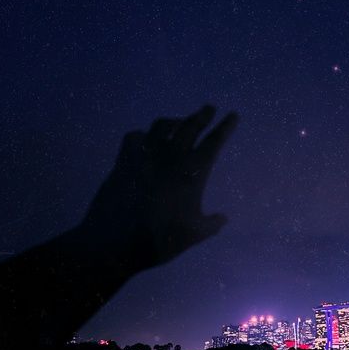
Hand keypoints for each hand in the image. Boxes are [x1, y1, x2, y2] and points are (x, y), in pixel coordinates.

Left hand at [84, 105, 237, 273]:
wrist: (116, 241)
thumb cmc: (160, 239)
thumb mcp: (193, 235)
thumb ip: (211, 225)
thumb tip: (223, 218)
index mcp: (192, 172)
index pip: (214, 142)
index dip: (225, 127)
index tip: (232, 115)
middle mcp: (171, 156)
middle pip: (190, 126)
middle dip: (202, 115)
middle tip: (209, 107)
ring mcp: (146, 155)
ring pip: (162, 125)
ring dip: (174, 120)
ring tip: (179, 121)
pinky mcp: (124, 159)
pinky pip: (135, 137)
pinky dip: (143, 135)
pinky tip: (144, 140)